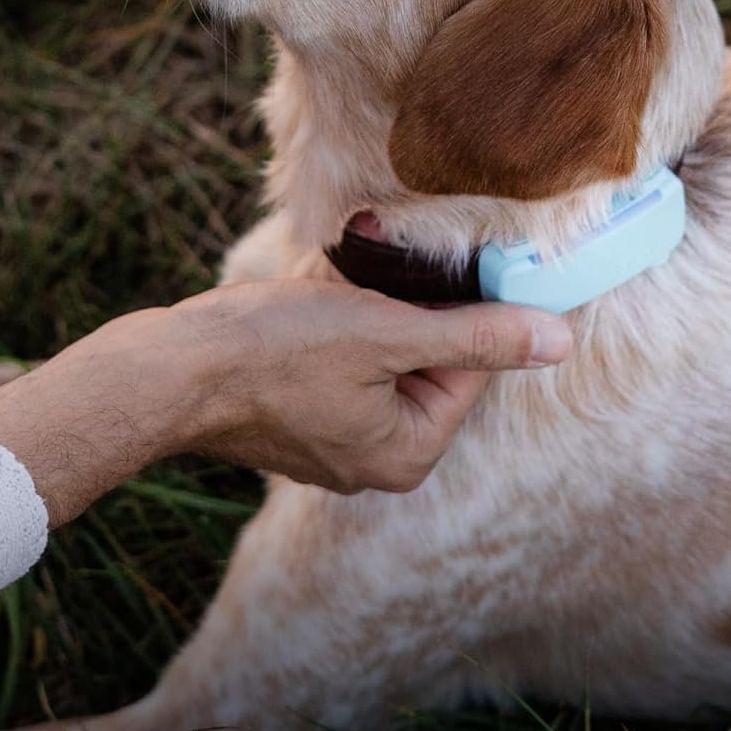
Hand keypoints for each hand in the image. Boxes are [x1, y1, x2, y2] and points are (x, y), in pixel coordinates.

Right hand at [180, 280, 571, 493]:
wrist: (169, 371)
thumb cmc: (275, 350)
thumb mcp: (389, 331)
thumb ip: (478, 336)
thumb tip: (560, 341)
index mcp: (408, 453)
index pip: (470, 365)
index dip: (452, 306)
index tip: (427, 267)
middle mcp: (377, 464)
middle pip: (427, 361)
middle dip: (405, 307)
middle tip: (370, 278)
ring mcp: (334, 447)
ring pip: (383, 356)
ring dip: (370, 310)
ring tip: (335, 287)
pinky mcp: (299, 425)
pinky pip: (342, 366)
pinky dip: (336, 328)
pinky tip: (309, 304)